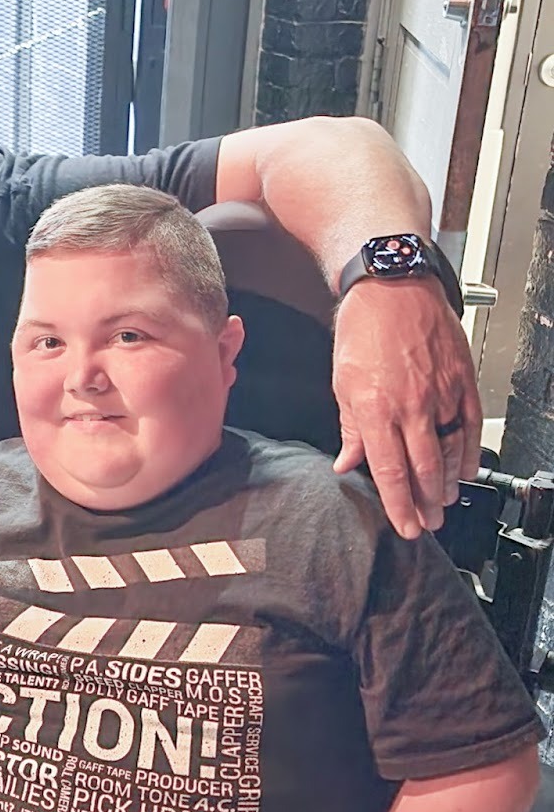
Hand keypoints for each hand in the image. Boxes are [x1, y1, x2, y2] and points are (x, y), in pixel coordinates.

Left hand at [332, 278, 481, 538]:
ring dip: (447, 484)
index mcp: (375, 408)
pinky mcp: (461, 379)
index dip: (399, 506)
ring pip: (450, 452)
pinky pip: (469, 425)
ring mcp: (440, 392)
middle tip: (428, 523)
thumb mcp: (342, 382)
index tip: (406, 526)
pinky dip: (468, 452)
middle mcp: (410, 404)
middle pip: (423, 470)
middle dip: (426, 504)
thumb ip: (350, 428)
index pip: (390, 472)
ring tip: (443, 502)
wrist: (392, 284)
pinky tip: (463, 469)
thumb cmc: (363, 328)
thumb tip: (348, 463)